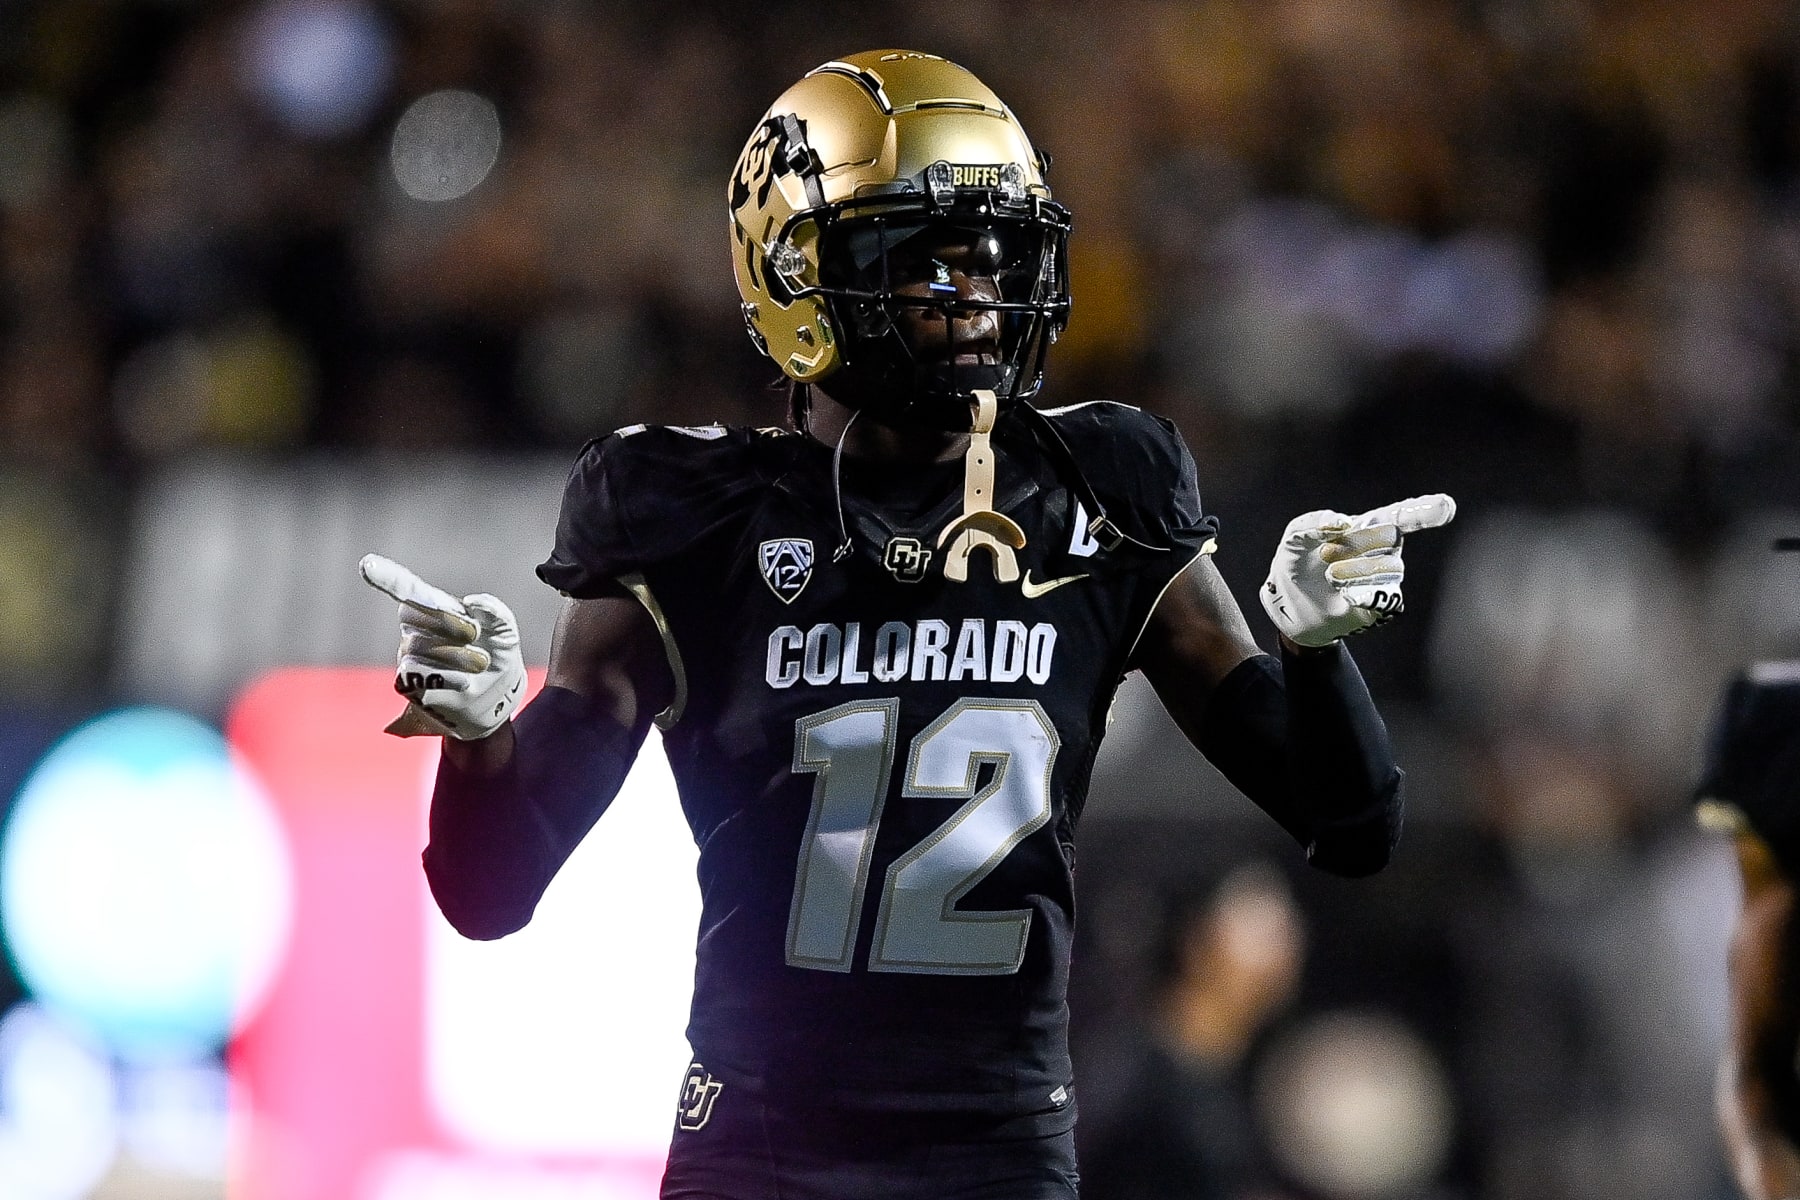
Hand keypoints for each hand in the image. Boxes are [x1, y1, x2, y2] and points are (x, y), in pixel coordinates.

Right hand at [359, 554, 525, 739]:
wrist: (497, 701)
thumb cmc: (497, 659)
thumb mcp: (506, 634)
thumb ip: (496, 613)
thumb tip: (473, 602)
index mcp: (436, 610)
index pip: (409, 590)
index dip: (389, 578)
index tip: (368, 564)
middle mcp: (415, 629)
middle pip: (417, 613)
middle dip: (450, 622)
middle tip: (476, 635)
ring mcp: (407, 655)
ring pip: (420, 645)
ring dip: (458, 656)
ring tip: (480, 666)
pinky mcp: (406, 682)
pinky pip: (415, 671)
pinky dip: (446, 675)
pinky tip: (464, 682)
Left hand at [1260, 494, 1455, 647]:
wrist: (1290, 605)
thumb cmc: (1298, 563)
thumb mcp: (1295, 537)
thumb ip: (1312, 522)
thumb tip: (1341, 522)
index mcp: (1369, 528)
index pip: (1401, 515)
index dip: (1424, 510)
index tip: (1446, 505)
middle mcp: (1385, 550)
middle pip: (1389, 536)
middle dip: (1355, 543)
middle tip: (1324, 554)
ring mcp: (1386, 578)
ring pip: (1388, 567)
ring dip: (1354, 570)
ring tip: (1329, 575)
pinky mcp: (1382, 605)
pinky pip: (1386, 597)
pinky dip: (1366, 595)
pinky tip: (1349, 596)